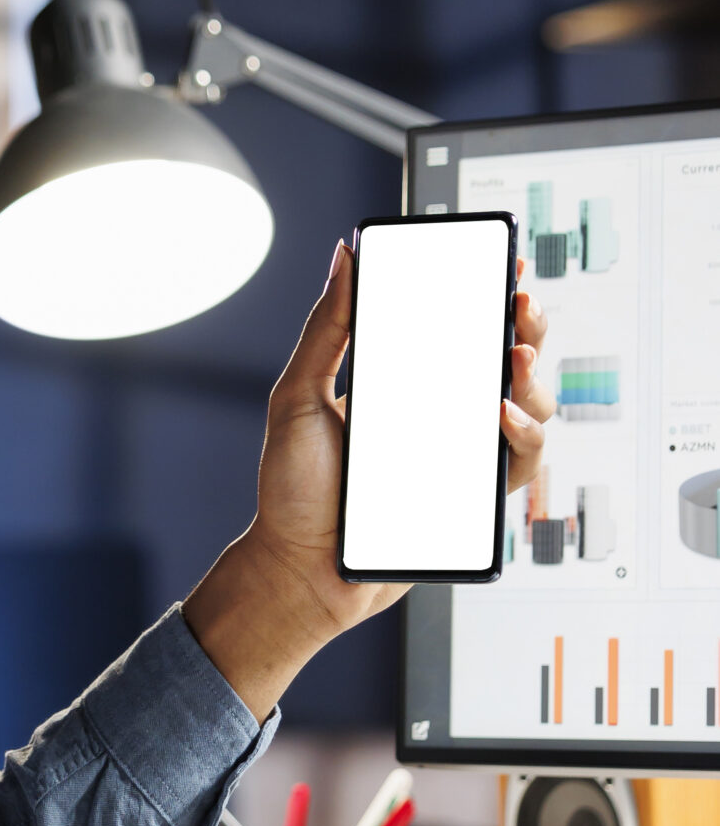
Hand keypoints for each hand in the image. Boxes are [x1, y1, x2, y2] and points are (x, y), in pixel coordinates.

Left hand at [184, 241, 552, 718]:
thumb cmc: (292, 489)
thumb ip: (325, 328)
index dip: (485, 293)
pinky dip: (523, 434)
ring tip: (515, 358)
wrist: (300, 569)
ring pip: (528, 406)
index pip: (454, 327)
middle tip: (518, 305)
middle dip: (526, 324)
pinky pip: (518, 462)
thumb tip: (343, 256)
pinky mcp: (473, 496)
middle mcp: (437, 415)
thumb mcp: (297, 395)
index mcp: (400, 382)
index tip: (502, 262)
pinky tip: (502, 414)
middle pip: (504, 360)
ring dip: (533, 377)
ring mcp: (459, 454)